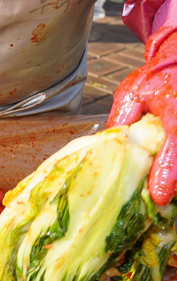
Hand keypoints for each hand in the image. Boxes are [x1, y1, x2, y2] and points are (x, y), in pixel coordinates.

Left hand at [109, 26, 176, 203]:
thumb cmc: (155, 78)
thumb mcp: (132, 93)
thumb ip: (122, 119)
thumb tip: (110, 147)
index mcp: (176, 111)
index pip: (175, 147)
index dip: (167, 174)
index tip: (158, 195)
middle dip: (175, 183)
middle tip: (160, 202)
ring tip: (165, 194)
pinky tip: (169, 180)